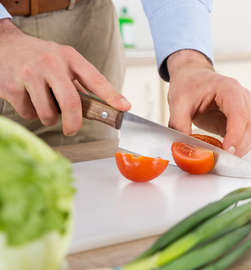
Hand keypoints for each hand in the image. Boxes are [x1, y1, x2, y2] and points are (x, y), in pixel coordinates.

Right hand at [0, 19, 129, 135]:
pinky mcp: (11, 86)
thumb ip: (80, 82)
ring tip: (45, 104)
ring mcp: (30, 74)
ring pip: (48, 113)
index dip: (111, 95)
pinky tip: (28, 98)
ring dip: (49, 117)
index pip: (95, 79)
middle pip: (70, 102)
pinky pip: (29, 113)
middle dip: (74, 123)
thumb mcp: (64, 61)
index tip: (124, 107)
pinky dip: (31, 112)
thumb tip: (99, 111)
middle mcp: (51, 64)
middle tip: (72, 129)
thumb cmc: (41, 58)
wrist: (4, 45)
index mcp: (69, 57)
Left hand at [167, 50, 250, 156]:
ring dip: (241, 149)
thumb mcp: (177, 102)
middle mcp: (242, 97)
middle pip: (250, 127)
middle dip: (238, 147)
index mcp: (229, 89)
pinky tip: (225, 151)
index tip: (225, 150)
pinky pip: (247, 136)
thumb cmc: (188, 84)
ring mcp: (246, 108)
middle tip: (221, 159)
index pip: (239, 115)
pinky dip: (239, 147)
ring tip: (222, 157)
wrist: (193, 76)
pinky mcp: (243, 118)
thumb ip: (179, 124)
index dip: (235, 135)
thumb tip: (182, 147)